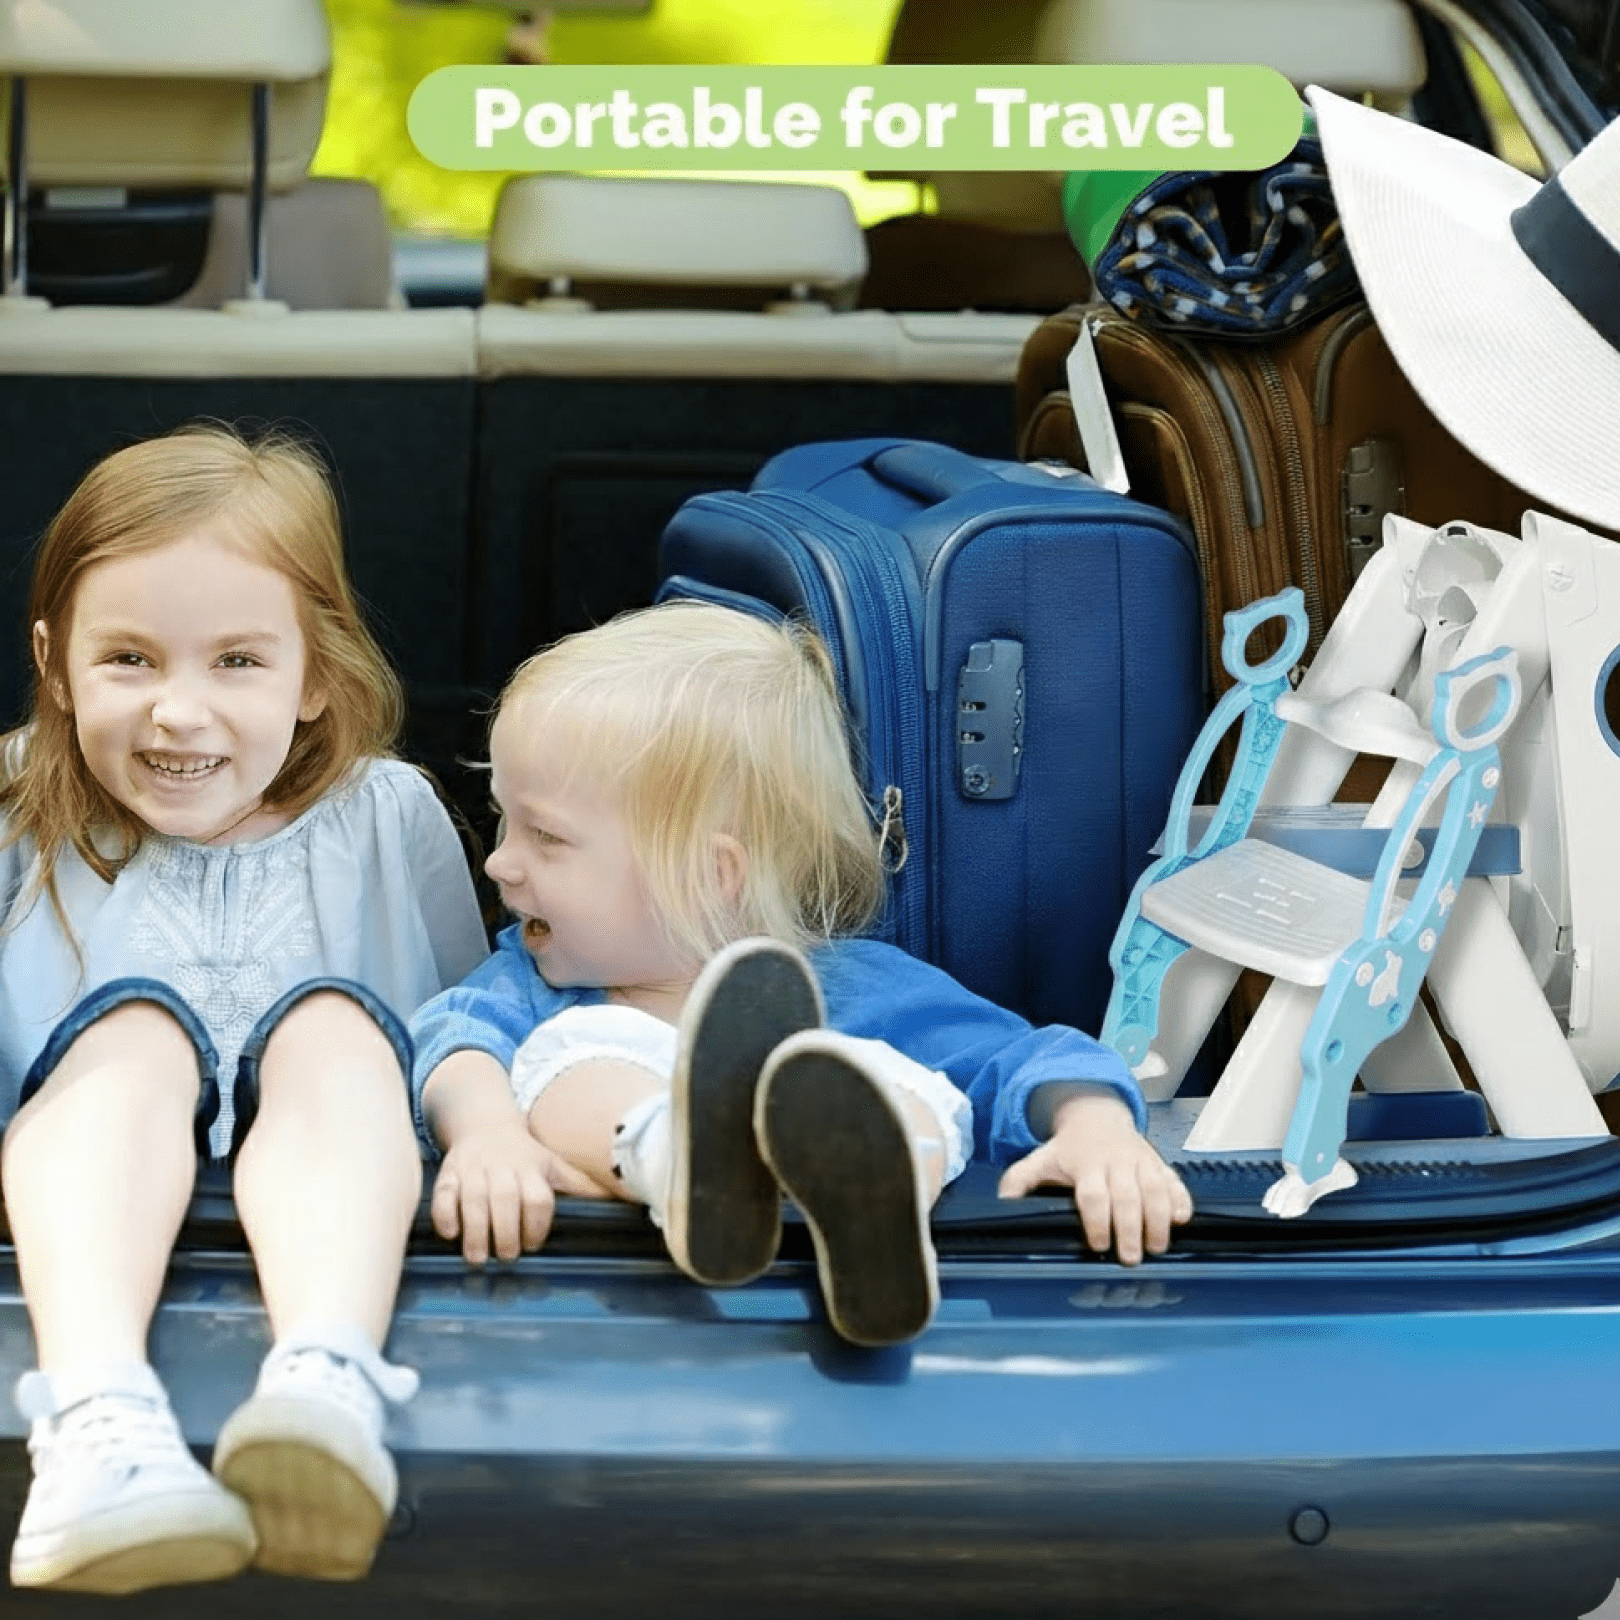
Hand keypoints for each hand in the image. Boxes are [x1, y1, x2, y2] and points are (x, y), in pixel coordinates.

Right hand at [431, 1119, 601, 1264]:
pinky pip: (442, 1194)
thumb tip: (622, 1196)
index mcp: (532, 1168)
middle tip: (507, 1256)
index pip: (538, 1198)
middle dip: (506, 1233)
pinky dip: (444, 1215)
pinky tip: (451, 1233)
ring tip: (478, 1257)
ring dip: (475, 1232)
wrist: (484, 1125)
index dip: (537, 1225)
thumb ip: (580, 1184)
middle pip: (505, 1200)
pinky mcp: (448, 1173)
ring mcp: (474, 1170)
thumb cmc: (524, 1154)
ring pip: (472, 1200)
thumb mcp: (554, 1164)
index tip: (534, 1243)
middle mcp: (503, 1168)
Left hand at [997, 1090, 1191, 1264]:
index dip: (1097, 1220)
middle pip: (1127, 1196)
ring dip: (1159, 1219)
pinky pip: (1174, 1180)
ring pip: (1154, 1189)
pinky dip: (1181, 1198)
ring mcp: (1140, 1161)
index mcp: (1085, 1165)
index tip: (1098, 1244)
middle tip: (1132, 1258)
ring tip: (1158, 1247)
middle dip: (1131, 1228)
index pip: (1093, 1194)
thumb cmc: (1068, 1149)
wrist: (1097, 1116)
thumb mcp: (1040, 1159)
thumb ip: (1019, 1181)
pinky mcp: (1159, 1163)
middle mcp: (1115, 1162)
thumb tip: (1002, 1204)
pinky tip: (1183, 1219)